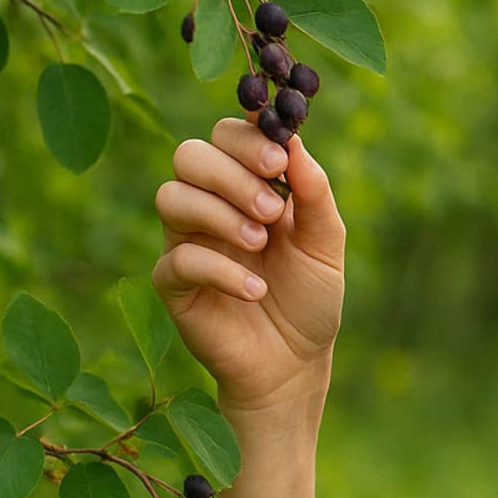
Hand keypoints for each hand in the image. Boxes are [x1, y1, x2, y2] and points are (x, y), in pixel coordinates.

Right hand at [152, 116, 345, 413]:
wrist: (295, 362)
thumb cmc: (309, 297)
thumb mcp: (325, 243)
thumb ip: (314, 193)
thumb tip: (296, 142)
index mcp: (246, 184)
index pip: (228, 135)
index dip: (247, 138)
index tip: (278, 161)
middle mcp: (210, 204)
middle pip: (190, 154)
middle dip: (232, 174)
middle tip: (271, 209)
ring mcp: (186, 241)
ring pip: (171, 196)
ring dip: (220, 213)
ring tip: (260, 243)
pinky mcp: (173, 284)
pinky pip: (178, 259)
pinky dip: (220, 269)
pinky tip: (255, 288)